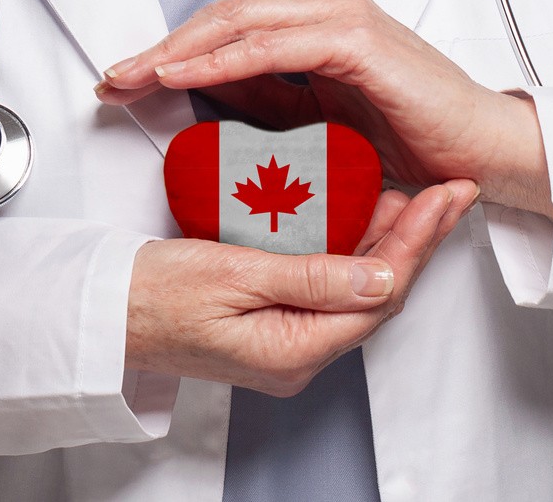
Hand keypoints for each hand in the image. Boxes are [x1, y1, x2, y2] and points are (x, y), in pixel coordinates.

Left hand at [96, 0, 552, 217]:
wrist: (478, 153)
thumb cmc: (410, 139)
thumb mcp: (318, 122)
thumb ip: (269, 100)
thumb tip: (213, 96)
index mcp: (314, 26)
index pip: (227, 31)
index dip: (173, 54)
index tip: (129, 82)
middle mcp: (323, 11)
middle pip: (222, 21)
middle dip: (162, 50)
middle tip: (114, 80)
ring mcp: (339, 19)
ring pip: (239, 25)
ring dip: (180, 52)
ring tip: (133, 78)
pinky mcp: (355, 42)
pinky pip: (273, 48)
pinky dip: (224, 62)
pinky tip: (184, 77)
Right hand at [126, 179, 476, 396]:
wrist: (106, 312)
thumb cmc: (152, 295)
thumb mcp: (231, 277)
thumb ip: (311, 279)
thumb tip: (382, 278)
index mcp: (292, 350)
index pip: (378, 295)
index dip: (416, 243)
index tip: (441, 199)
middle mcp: (298, 357)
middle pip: (377, 298)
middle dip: (416, 242)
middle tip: (446, 195)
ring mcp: (288, 345)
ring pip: (357, 293)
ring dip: (387, 245)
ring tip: (417, 200)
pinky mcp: (276, 328)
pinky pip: (329, 292)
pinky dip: (351, 255)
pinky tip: (362, 222)